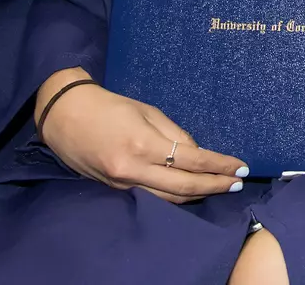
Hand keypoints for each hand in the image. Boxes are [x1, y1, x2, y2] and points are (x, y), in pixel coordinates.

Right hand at [37, 69, 246, 202]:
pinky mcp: (114, 188)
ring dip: (197, 195)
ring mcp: (122, 183)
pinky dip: (174, 195)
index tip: (241, 167)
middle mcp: (133, 170)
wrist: (64, 116)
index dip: (219, 166)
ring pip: (168, 198)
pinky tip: (190, 190)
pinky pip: (151, 196)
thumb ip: (174, 134)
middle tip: (238, 183)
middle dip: (215, 186)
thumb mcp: (147, 111)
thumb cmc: (108, 106)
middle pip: (183, 187)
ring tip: (220, 187)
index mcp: (144, 145)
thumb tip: (197, 153)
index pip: (192, 161)